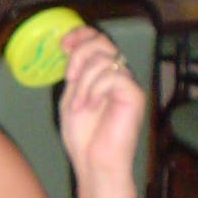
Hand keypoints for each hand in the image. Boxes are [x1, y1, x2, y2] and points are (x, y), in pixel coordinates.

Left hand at [58, 28, 144, 185]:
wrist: (95, 163)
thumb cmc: (84, 137)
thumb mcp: (71, 96)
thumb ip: (75, 73)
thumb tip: (71, 46)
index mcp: (102, 74)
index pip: (98, 40)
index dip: (81, 34)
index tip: (63, 43)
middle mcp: (118, 75)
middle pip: (102, 42)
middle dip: (80, 54)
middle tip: (70, 77)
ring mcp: (127, 84)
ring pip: (104, 60)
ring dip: (83, 82)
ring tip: (78, 105)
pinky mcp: (134, 95)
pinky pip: (112, 76)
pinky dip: (94, 90)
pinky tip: (90, 107)